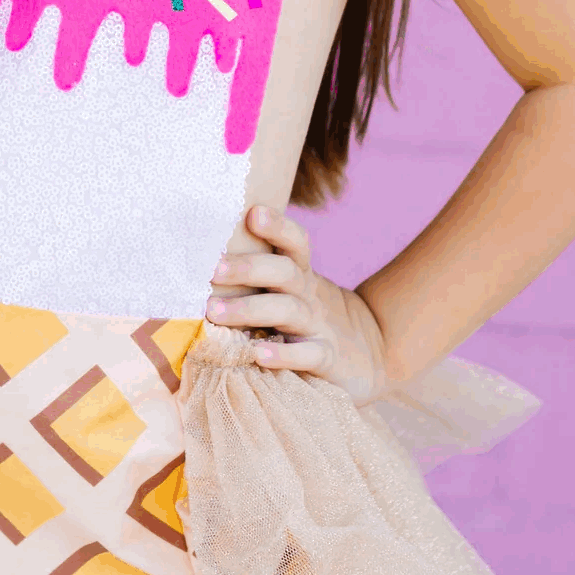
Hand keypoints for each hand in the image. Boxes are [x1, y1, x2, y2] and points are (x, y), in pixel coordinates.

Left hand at [206, 204, 392, 401]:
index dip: (277, 226)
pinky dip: (285, 355)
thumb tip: (200, 258)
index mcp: (301, 276)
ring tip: (214, 313)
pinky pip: (309, 355)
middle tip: (211, 270)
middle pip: (284, 272)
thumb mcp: (295, 290)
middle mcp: (310, 296)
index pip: (295, 243)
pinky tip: (259, 355)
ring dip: (250, 309)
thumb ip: (261, 275)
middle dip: (248, 267)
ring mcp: (320, 327)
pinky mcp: (329, 360)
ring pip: (289, 311)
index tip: (251, 213)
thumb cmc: (312, 317)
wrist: (373, 353)